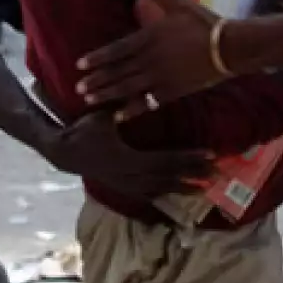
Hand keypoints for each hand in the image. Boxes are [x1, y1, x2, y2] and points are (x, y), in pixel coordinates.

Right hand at [43, 109, 213, 199]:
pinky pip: (149, 194)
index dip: (190, 158)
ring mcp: (127, 185)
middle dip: (194, 175)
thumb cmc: (83, 130)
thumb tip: (140, 88)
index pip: (167, 160)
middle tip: (219, 174)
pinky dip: (166, 193)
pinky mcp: (123, 188)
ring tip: (204, 188)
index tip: (210, 155)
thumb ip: (122, 107)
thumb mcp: (101, 116)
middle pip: (170, 177)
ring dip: (183, 188)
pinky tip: (177, 193)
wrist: (63, 152)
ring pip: (161, 189)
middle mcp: (131, 176)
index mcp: (129, 159)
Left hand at [78, 0, 226, 118]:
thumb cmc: (203, 21)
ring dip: (108, 95)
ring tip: (90, 100)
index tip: (80, 66)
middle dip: (97, 80)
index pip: (116, 50)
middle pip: (118, 72)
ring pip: (128, 88)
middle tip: (78, 88)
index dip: (97, 58)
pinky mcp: (173, 91)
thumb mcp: (177, 2)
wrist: (229, 46)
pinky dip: (132, 110)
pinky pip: (148, 102)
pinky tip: (118, 116)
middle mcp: (151, 59)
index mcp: (149, 37)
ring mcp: (161, 77)